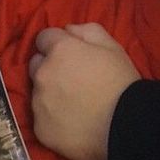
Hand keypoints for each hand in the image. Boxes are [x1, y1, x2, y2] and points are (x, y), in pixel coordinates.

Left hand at [29, 23, 140, 159]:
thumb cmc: (120, 81)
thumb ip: (86, 30)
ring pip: (38, 92)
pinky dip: (52, 117)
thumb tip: (67, 30)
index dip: (56, 44)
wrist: (124, 125)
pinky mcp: (40, 129)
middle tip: (71, 78)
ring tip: (74, 103)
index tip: (70, 54)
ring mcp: (38, 103)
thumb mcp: (111, 45)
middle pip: (36, 64)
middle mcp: (43, 74)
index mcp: (59, 50)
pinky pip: (41, 118)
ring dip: (50, 93)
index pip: (43, 38)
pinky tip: (72, 121)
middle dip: (49, 67)